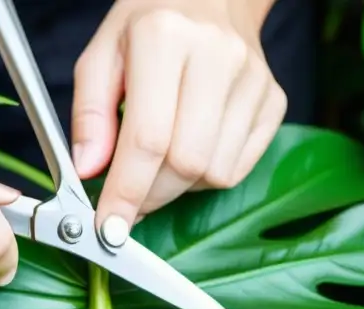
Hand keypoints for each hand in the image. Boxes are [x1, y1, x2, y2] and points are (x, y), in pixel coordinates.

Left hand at [71, 0, 285, 231]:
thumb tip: (88, 170)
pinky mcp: (274, 100)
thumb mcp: (102, 55)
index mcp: (165, 37)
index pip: (148, 138)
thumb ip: (90, 113)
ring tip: (161, 159)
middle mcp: (218, 56)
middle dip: (150, 196)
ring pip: (214, 173)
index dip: (126, 192)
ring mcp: (253, 80)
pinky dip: (207, 176)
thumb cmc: (149, 27)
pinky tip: (192, 146)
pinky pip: (237, 169)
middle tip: (128, 200)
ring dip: (179, 186)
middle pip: (185, 163)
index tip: (109, 226)